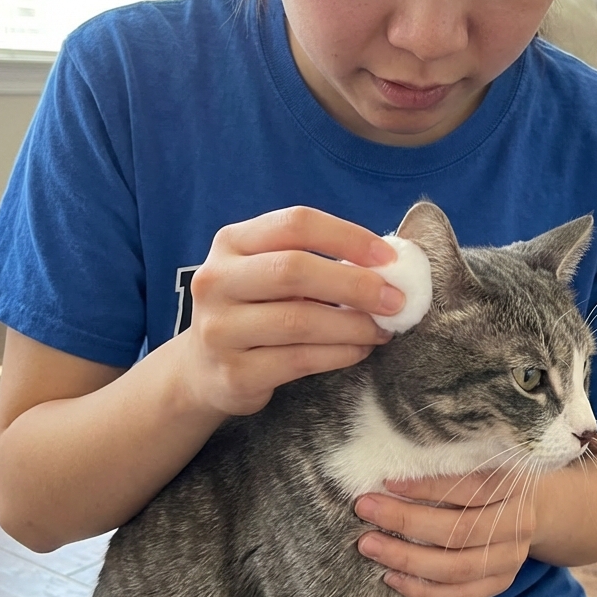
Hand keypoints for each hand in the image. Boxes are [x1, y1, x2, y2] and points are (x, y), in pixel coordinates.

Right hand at [179, 206, 404, 415]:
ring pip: (300, 320)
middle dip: (355, 284)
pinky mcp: (233, 373)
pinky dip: (340, 354)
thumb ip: (315, 260)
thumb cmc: (254, 309)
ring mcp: (219, 329)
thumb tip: (388, 267)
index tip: (389, 258)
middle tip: (395, 300)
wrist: (202, 368)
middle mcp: (217, 280)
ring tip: (382, 329)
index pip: (296, 223)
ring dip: (354, 325)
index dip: (348, 237)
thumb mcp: (269, 272)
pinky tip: (359, 350)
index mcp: (232, 242)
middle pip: (294, 270)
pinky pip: (299, 360)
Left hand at [353, 465, 541, 596]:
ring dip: (407, 558)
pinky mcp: (500, 583)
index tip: (388, 481)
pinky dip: (422, 591)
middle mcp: (518, 524)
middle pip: (459, 530)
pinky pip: (459, 596)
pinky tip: (391, 578)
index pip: (470, 488)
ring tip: (369, 545)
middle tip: (365, 510)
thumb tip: (392, 470)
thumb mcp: (483, 460)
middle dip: (406, 521)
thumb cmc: (493, 476)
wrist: (535, 506)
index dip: (428, 487)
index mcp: (515, 485)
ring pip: (456, 568)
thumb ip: (450, 465)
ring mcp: (511, 559)